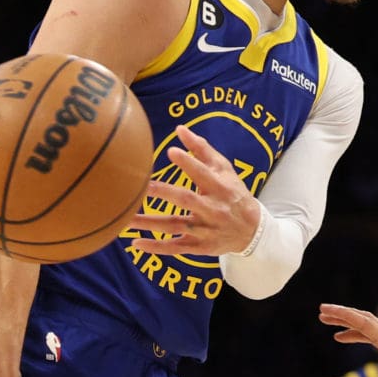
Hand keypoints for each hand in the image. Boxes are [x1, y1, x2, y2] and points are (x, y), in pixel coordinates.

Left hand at [127, 125, 261, 256]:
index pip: (203, 173)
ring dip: (149, 223)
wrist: (252, 231)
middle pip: (186, 200)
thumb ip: (202, 149)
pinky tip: (136, 242)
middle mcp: (212, 209)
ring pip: (174, 225)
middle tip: (140, 186)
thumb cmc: (233, 193)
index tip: (171, 151)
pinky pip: (175, 248)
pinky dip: (156, 247)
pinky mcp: (199, 247)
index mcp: (219, 187)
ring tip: (125, 219)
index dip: (188, 163)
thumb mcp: (225, 170)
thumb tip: (179, 128)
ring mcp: (204, 230)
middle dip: (163, 192)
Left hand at [316, 304, 377, 376]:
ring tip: (321, 310)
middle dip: (343, 319)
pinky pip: (364, 323)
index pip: (373, 338)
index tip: (338, 336)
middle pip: (363, 324)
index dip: (354, 335)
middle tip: (324, 316)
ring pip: (361, 319)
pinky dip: (346, 315)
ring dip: (340, 313)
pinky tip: (332, 312)